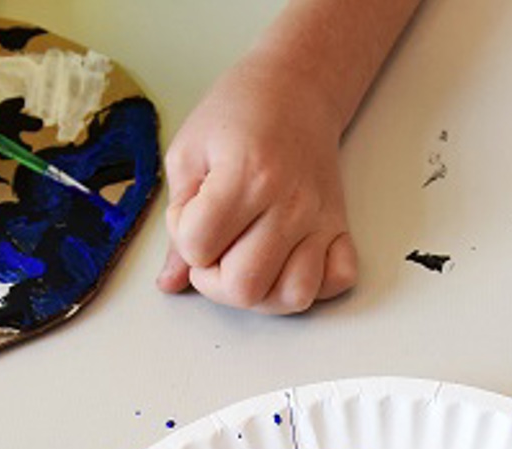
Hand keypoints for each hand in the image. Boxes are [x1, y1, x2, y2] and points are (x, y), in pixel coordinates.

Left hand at [156, 57, 358, 314]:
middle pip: (245, 287)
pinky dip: (314, 285)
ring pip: (294, 297)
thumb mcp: (189, 154)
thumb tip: (171, 282)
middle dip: (215, 281)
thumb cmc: (239, 114)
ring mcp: (319, 219)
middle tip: (214, 251)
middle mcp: (289, 203)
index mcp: (245, 177)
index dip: (184, 240)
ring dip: (263, 294)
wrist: (295, 88)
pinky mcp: (339, 227)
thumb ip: (177, 222)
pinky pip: (338, 282)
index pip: (198, 249)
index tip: (192, 216)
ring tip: (249, 264)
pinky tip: (289, 263)